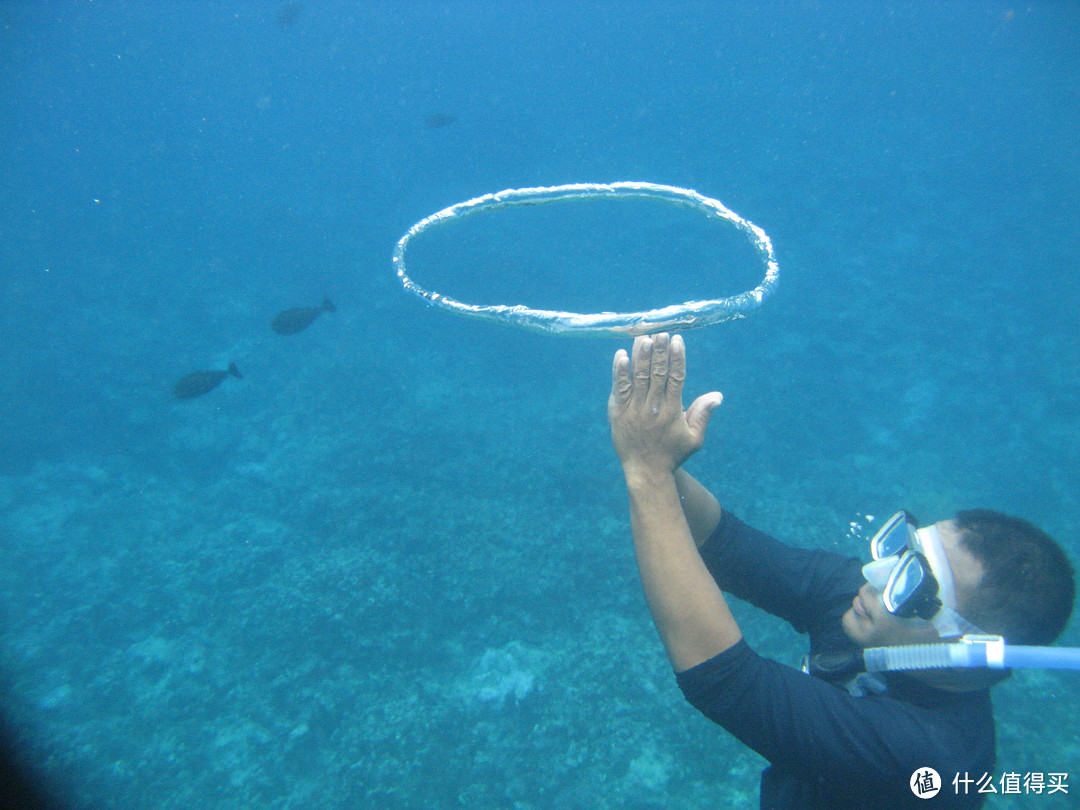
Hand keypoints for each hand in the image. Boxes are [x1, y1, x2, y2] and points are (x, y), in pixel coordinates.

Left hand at [607, 333, 722, 478]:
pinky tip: (620, 356)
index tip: (677, 340)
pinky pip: (619, 389)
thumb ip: (703, 414)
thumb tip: (718, 396)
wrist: (646, 472)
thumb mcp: (694, 438)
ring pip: (638, 377)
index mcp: (673, 410)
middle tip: (661, 333)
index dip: (677, 358)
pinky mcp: (618, 412)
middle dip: (659, 352)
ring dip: (641, 356)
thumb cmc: (672, 454)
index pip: (676, 378)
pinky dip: (619, 372)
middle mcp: (654, 407)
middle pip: (657, 374)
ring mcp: (634, 409)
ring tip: (643, 338)